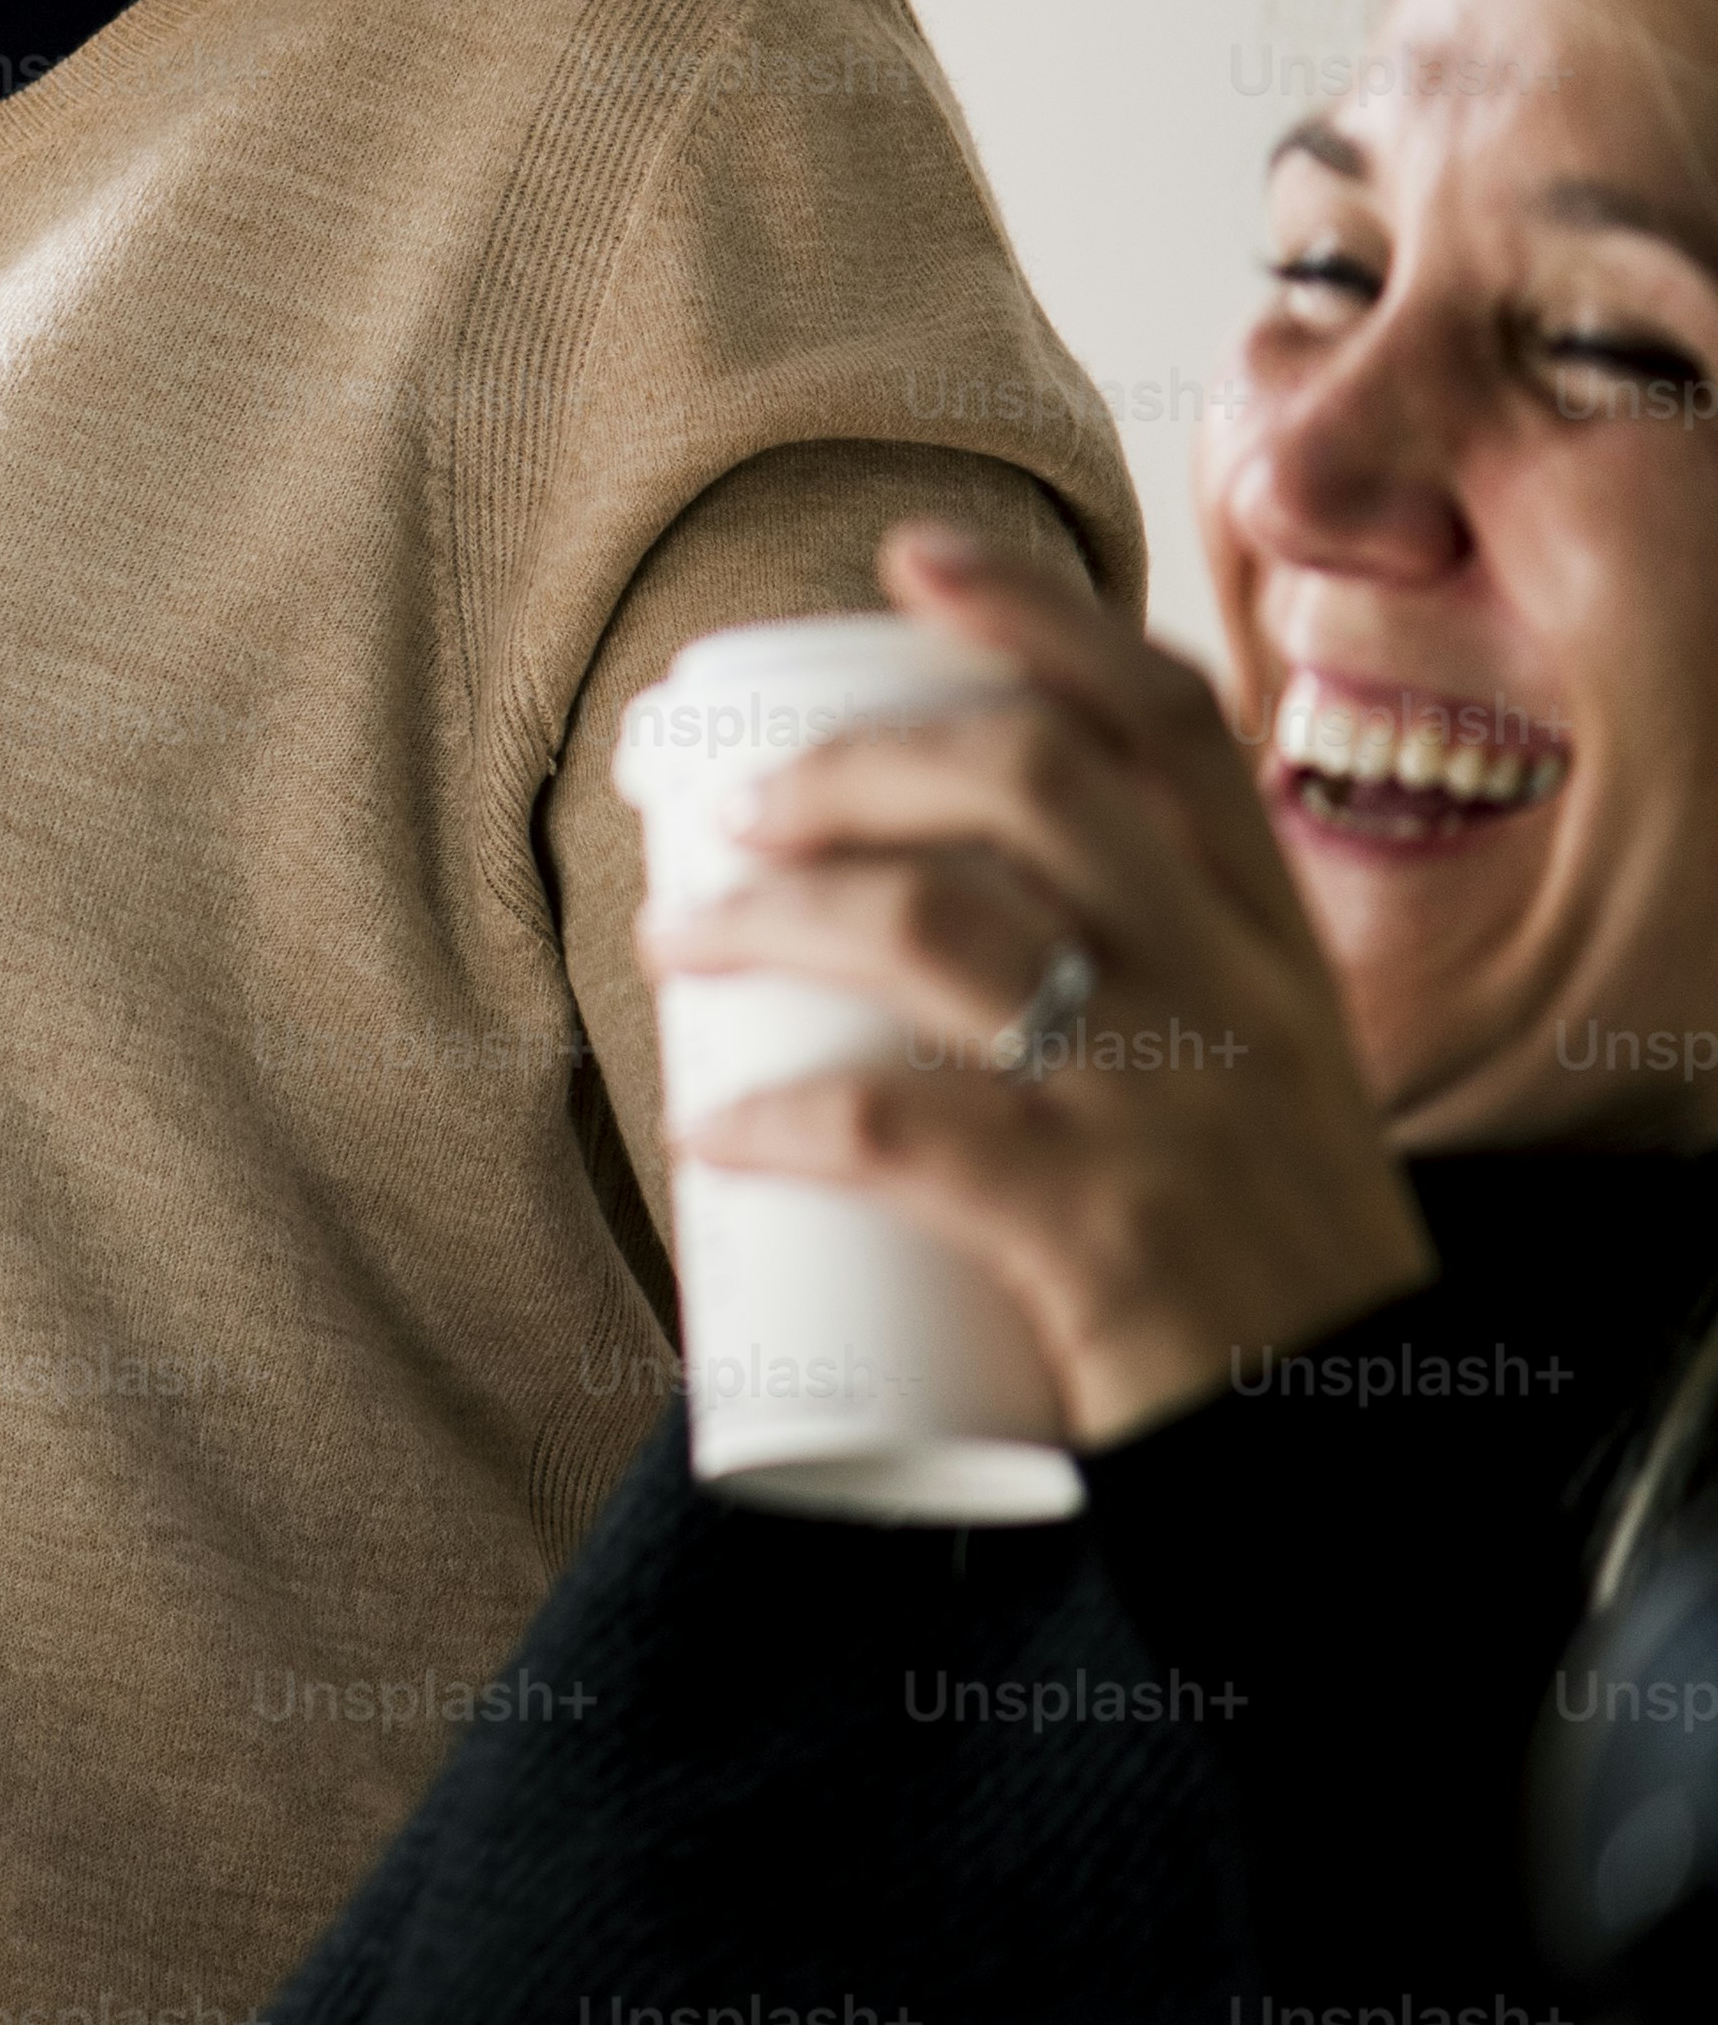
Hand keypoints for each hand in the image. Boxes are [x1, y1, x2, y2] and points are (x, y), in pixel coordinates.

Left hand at [646, 520, 1432, 1446]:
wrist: (1353, 1467)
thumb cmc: (1259, 1275)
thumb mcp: (1251, 1096)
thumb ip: (1141, 1001)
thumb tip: (915, 927)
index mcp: (1275, 949)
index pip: (1174, 725)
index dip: (1040, 618)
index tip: (912, 556)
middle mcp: (1240, 996)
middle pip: (1031, 783)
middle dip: (851, 761)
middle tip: (733, 808)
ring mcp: (1179, 1107)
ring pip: (941, 926)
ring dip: (772, 909)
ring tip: (671, 938)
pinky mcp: (1113, 1233)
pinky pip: (905, 1126)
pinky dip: (780, 1117)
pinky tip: (708, 1129)